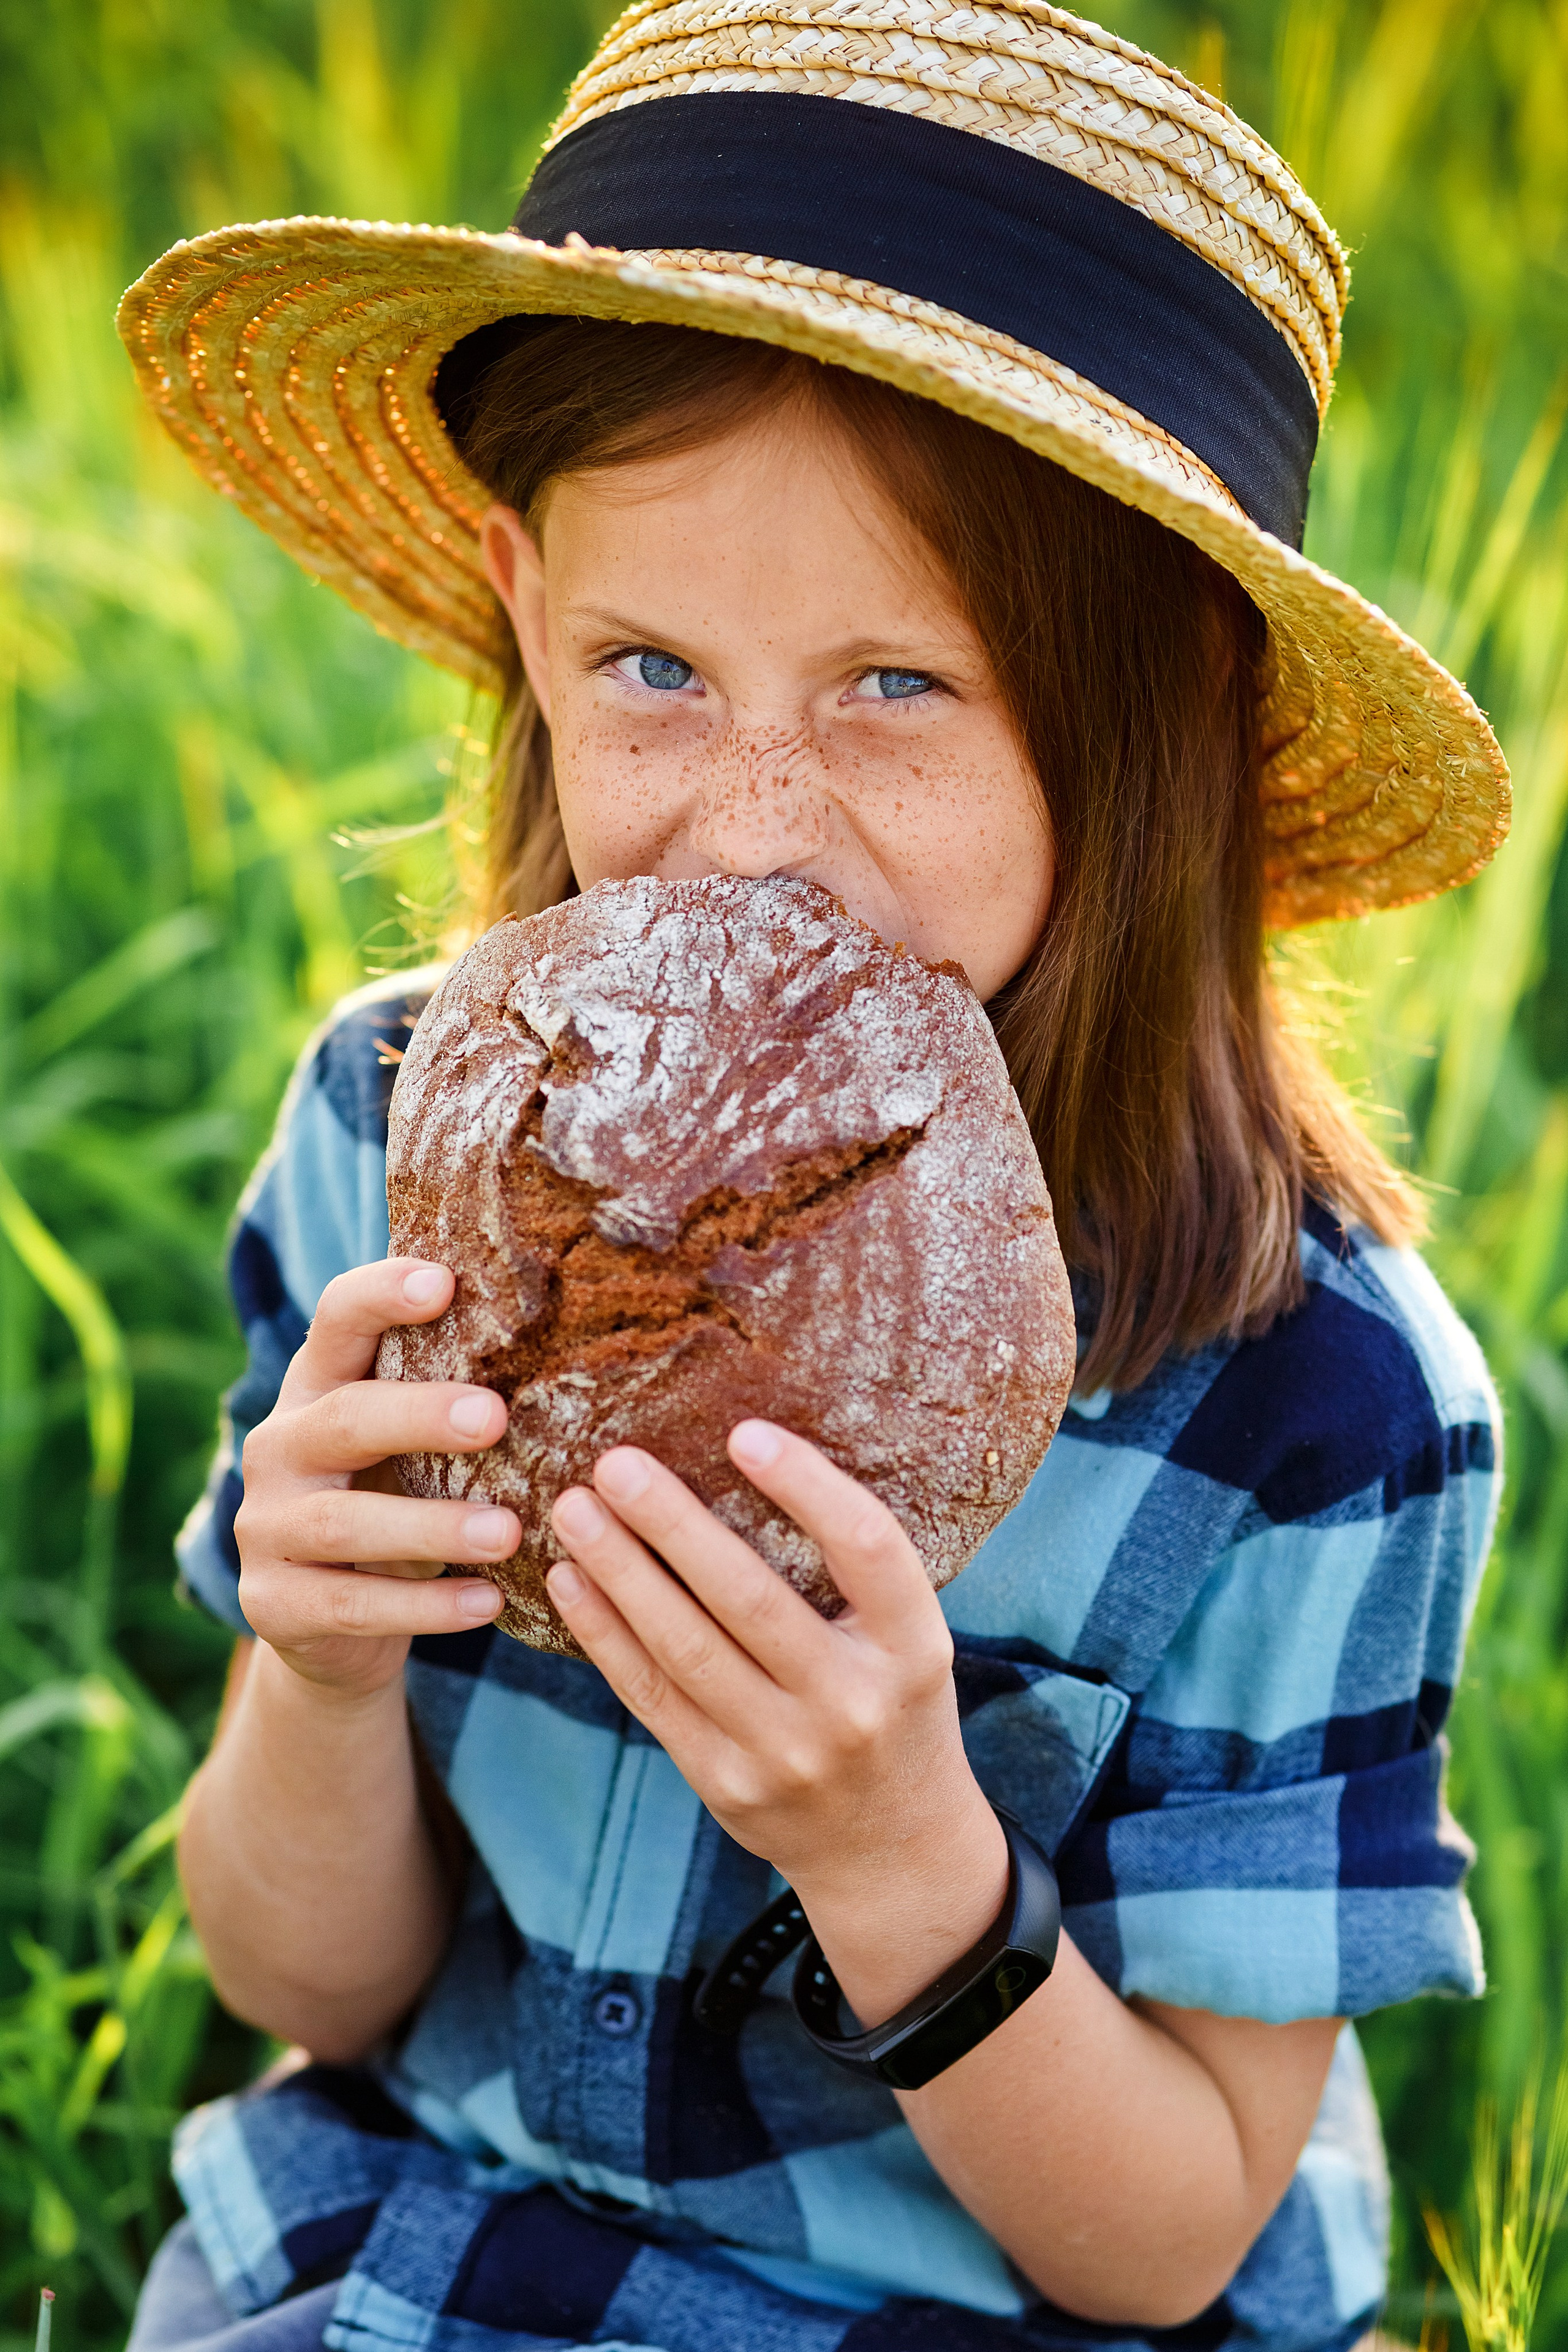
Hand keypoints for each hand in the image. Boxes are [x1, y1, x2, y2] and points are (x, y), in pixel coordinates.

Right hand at [234, 1259, 512, 1699]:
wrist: (328, 1623)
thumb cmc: (394, 1501)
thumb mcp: (411, 1446)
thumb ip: (456, 1398)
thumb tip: (578, 1343)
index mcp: (317, 1387)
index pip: (335, 1320)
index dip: (381, 1295)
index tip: (444, 1282)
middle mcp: (279, 1446)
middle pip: (343, 1419)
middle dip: (419, 1415)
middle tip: (497, 1417)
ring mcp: (266, 1527)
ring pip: (344, 1524)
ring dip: (432, 1526)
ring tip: (509, 1532)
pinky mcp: (274, 1604)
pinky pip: (351, 1606)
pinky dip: (424, 1607)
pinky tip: (488, 1604)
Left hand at [545, 1424, 1007, 2021]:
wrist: (892, 1850)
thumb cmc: (893, 1708)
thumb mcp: (908, 1643)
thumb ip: (850, 1576)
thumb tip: (748, 1455)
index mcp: (914, 1649)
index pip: (867, 1549)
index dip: (808, 1486)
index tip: (744, 1432)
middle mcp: (853, 1703)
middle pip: (751, 1599)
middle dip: (674, 1526)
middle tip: (616, 1463)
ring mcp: (785, 1752)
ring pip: (685, 1648)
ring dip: (621, 1572)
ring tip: (574, 1510)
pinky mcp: (724, 1784)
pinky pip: (652, 1696)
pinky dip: (606, 1634)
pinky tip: (572, 1581)